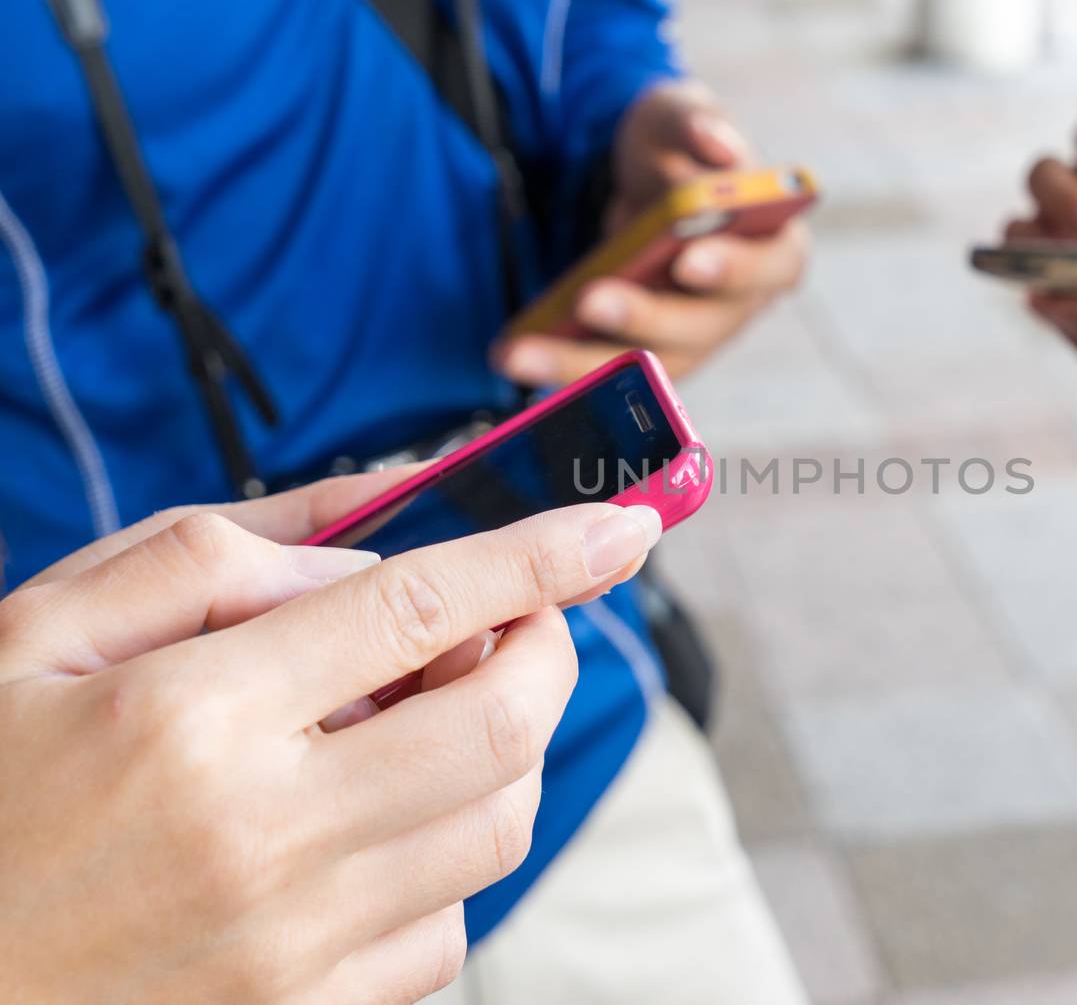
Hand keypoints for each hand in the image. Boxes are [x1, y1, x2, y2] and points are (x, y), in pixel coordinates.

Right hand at [0, 488, 661, 1002]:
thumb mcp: (46, 631)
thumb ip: (218, 557)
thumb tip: (382, 532)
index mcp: (187, 717)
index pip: (420, 608)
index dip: (542, 554)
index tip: (622, 524)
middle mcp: (259, 839)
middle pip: (501, 723)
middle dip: (546, 647)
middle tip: (520, 619)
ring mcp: (289, 949)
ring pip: (496, 826)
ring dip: (501, 749)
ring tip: (424, 716)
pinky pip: (447, 929)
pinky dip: (446, 854)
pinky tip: (376, 822)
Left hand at [495, 81, 809, 384]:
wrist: (640, 184)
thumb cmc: (676, 150)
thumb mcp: (680, 117)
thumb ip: (696, 122)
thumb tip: (714, 143)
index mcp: (774, 247)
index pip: (773, 267)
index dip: (735, 267)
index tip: (688, 257)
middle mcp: (738, 306)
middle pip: (699, 328)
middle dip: (643, 317)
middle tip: (591, 300)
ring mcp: (691, 340)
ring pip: (645, 367)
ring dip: (583, 364)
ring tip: (519, 352)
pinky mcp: (647, 359)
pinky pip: (610, 379)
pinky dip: (563, 373)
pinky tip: (514, 357)